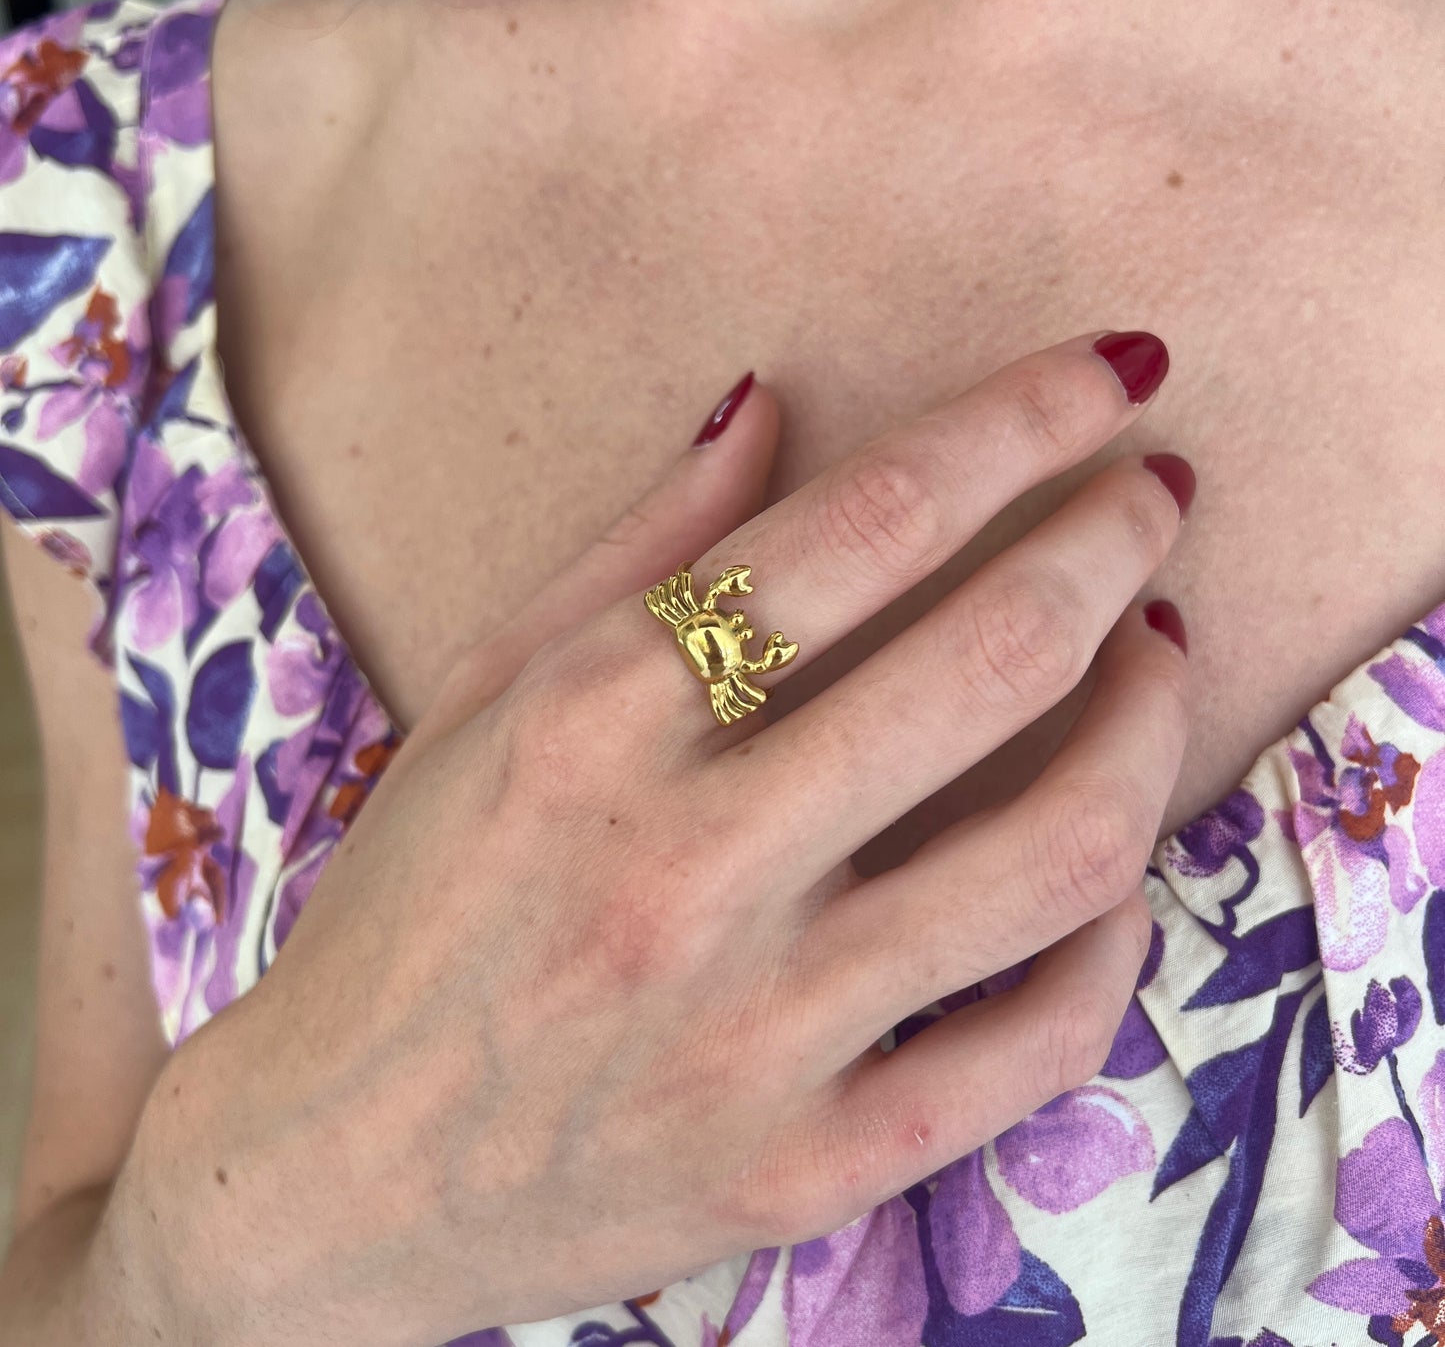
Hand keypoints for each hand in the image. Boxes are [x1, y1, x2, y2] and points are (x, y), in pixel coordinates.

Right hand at [129, 332, 1188, 1346]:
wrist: (334, 1175)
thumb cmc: (401, 911)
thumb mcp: (486, 696)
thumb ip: (637, 544)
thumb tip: (767, 401)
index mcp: (592, 719)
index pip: (866, 523)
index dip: (1021, 422)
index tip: (1109, 371)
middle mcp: (685, 863)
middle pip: (991, 658)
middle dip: (1111, 537)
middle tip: (1155, 492)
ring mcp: (756, 1031)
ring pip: (1056, 851)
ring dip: (1149, 721)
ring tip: (1154, 655)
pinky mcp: (805, 1167)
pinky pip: (1036, 1046)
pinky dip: (1113, 941)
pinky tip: (1108, 874)